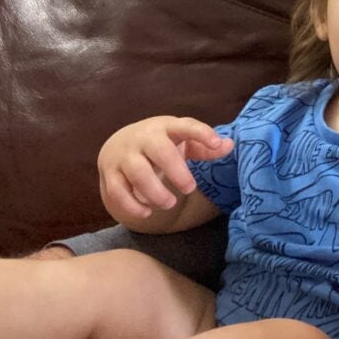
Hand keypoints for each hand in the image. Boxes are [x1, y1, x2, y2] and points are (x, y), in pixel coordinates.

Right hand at [98, 116, 232, 220]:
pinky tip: (146, 213)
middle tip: (191, 188)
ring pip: (137, 172)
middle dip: (176, 171)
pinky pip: (117, 190)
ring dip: (154, 191)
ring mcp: (124, 155)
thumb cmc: (161, 143)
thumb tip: (229, 145)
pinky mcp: (110, 173)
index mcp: (166, 127)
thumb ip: (205, 145)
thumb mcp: (182, 139)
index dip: (202, 133)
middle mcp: (144, 138)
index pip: (186, 126)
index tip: (218, 143)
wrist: (119, 144)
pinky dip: (131, 205)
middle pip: (160, 151)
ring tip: (169, 204)